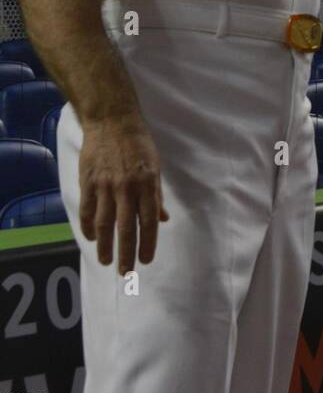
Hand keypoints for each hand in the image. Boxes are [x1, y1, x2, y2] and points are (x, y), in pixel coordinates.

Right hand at [79, 114, 168, 273]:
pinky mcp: (88, 181)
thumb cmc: (138, 142)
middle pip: (125, 229)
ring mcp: (105, 185)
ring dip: (105, 246)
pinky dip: (89, 227)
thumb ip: (156, 195)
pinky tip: (92, 238)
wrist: (112, 119)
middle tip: (126, 273)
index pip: (148, 222)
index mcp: (147, 183)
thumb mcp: (155, 166)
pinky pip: (88, 210)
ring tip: (106, 261)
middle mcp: (127, 187)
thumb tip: (163, 220)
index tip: (146, 261)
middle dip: (126, 254)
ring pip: (104, 224)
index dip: (148, 244)